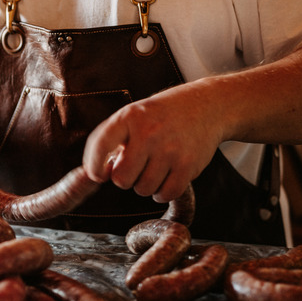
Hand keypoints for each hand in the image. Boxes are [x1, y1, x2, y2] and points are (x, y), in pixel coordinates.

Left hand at [82, 87, 221, 202]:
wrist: (208, 106)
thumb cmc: (163, 115)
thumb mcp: (134, 115)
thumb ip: (111, 140)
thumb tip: (94, 174)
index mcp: (130, 117)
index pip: (101, 146)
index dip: (94, 166)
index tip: (98, 175)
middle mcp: (149, 132)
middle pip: (122, 179)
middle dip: (125, 178)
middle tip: (136, 167)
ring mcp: (170, 149)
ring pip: (143, 189)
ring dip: (145, 185)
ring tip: (154, 168)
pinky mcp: (188, 164)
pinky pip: (165, 194)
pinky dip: (163, 192)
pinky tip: (165, 178)